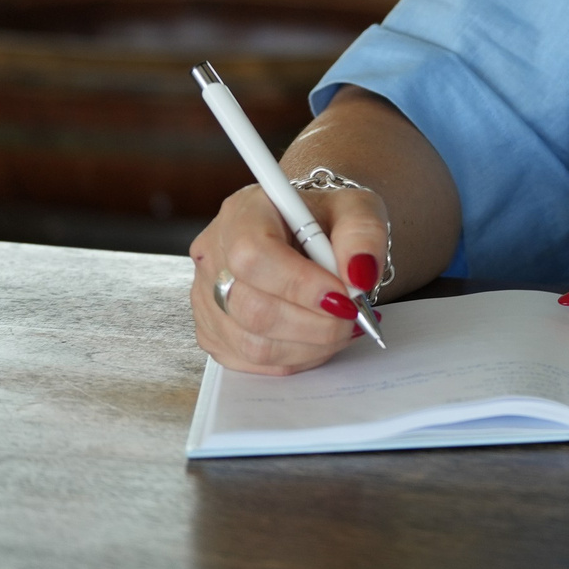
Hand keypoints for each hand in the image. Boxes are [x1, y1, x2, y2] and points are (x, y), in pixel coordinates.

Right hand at [188, 182, 388, 374]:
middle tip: (353, 317)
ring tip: (342, 328)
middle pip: (251, 307)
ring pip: (251, 342)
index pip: (253, 255)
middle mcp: (214, 254)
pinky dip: (294, 357)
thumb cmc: (328, 219)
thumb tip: (359, 276)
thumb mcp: (357, 208)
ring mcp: (205, 296)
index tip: (344, 297)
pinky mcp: (211, 330)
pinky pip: (250, 360)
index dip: (299, 284)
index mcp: (244, 213)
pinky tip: (318, 338)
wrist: (312, 232)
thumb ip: (363, 235)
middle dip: (313, 324)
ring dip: (308, 345)